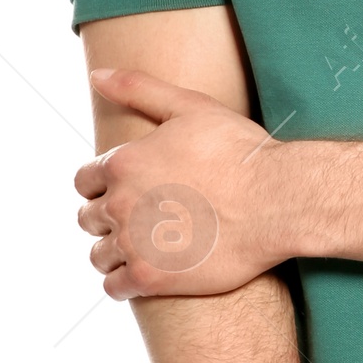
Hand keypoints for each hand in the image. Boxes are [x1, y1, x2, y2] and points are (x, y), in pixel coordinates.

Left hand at [75, 68, 285, 297]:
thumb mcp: (190, 106)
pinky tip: (145, 275)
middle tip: (139, 220)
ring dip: (114, 252)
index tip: (126, 192)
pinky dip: (123, 283)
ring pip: (99, 255)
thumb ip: (138, 89)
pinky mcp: (151, 278)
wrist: (277, 200)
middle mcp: (119, 204)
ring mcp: (133, 244)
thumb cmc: (239, 151)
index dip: (103, 186)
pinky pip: (114, 288)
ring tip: (142, 248)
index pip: (85, 181)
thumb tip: (97, 74)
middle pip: (88, 218)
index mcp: (122, 163)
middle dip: (107, 218)